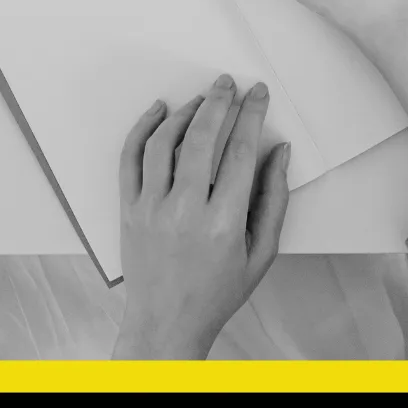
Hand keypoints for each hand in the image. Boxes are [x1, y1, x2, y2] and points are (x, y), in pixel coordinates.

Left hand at [112, 75, 290, 359]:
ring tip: (201, 99)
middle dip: (218, 102)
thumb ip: (274, 199)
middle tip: (227, 83)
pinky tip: (158, 111)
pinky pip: (130, 157)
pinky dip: (142, 128)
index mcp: (223, 224)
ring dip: (184, 112)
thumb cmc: (216, 292)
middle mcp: (184, 211)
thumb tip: (279, 152)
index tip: (257, 94)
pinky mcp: (128, 208)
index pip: (240, 152)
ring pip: (163, 142)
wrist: (166, 324)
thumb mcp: (261, 254)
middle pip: (201, 138)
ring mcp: (151, 208)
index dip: (252, 115)